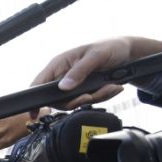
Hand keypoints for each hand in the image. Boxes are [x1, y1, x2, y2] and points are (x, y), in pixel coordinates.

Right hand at [29, 36, 161, 109]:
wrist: (128, 52)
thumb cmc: (110, 47)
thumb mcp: (95, 56)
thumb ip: (79, 71)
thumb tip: (63, 87)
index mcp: (58, 64)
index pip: (38, 84)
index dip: (35, 101)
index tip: (33, 115)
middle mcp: (63, 75)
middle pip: (59, 99)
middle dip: (78, 100)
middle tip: (91, 95)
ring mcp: (73, 84)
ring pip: (75, 102)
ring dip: (95, 98)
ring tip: (110, 86)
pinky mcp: (84, 90)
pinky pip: (88, 101)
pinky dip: (101, 97)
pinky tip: (111, 87)